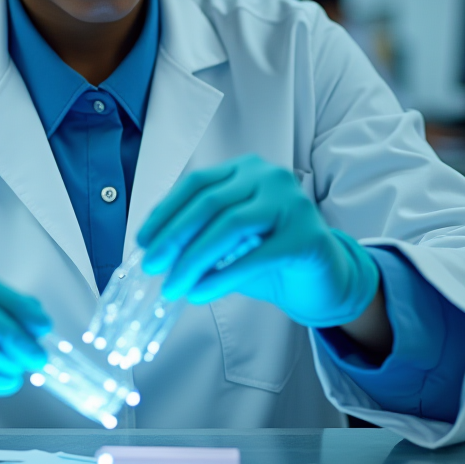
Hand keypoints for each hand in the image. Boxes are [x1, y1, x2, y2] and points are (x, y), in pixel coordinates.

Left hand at [137, 155, 379, 329]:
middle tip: (152, 267)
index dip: (165, 212)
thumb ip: (197, 234)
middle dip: (173, 238)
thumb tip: (152, 251)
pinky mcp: (307, 236)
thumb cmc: (268, 256)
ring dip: (194, 259)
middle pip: (209, 204)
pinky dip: (222, 276)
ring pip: (230, 226)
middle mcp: (269, 177)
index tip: (142, 241)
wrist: (322, 279)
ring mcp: (292, 203)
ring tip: (173, 286)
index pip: (196, 185)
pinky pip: (256, 256)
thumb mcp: (228, 238)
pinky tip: (201, 293)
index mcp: (245, 170)